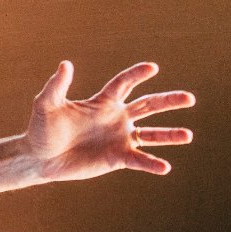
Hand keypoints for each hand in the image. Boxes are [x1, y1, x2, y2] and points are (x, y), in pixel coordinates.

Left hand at [24, 60, 194, 181]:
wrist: (40, 157)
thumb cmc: (42, 129)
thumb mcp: (46, 104)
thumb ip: (57, 86)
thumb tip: (66, 64)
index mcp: (102, 102)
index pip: (124, 84)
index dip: (137, 75)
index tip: (152, 68)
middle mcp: (116, 117)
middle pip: (148, 105)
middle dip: (168, 101)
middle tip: (189, 98)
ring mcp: (119, 138)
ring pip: (151, 134)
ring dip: (169, 134)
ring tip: (188, 135)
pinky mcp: (117, 157)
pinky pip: (139, 160)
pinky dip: (152, 163)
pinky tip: (164, 167)